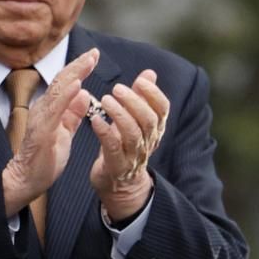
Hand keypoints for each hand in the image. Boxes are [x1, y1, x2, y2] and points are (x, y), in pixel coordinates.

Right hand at [2, 49, 98, 215]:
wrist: (27, 179)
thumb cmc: (45, 158)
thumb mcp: (64, 131)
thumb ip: (72, 114)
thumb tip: (83, 94)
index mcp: (49, 110)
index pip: (64, 84)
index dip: (78, 69)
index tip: (93, 56)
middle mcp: (42, 109)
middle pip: (60, 81)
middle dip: (78, 65)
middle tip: (94, 52)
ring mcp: (40, 119)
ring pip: (57, 90)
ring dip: (74, 74)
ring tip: (88, 61)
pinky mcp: (41, 130)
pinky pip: (55, 110)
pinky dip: (65, 95)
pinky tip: (77, 85)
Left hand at [89, 69, 168, 220]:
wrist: (118, 185)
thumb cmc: (124, 146)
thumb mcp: (136, 121)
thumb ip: (142, 98)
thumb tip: (150, 73)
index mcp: (154, 129)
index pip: (163, 109)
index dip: (154, 93)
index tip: (140, 80)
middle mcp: (147, 142)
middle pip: (149, 120)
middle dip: (135, 102)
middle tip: (118, 88)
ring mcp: (132, 156)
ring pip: (133, 134)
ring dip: (120, 114)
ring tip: (105, 100)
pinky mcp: (115, 166)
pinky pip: (112, 148)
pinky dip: (105, 131)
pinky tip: (94, 119)